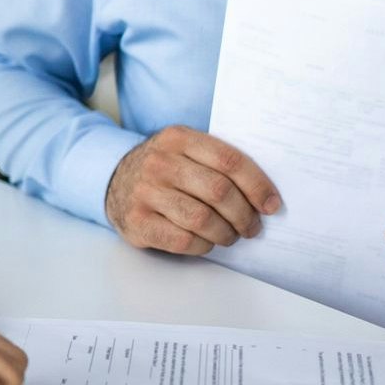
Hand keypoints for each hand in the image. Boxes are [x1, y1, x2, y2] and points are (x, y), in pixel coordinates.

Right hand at [104, 126, 279, 254]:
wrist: (113, 181)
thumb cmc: (164, 171)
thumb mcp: (184, 151)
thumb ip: (217, 162)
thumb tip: (265, 194)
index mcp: (178, 139)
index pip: (229, 161)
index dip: (257, 185)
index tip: (271, 205)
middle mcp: (159, 162)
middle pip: (218, 191)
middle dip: (244, 215)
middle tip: (252, 227)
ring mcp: (145, 192)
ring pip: (202, 219)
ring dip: (225, 233)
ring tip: (231, 236)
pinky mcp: (138, 221)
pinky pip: (183, 240)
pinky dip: (203, 245)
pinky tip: (206, 241)